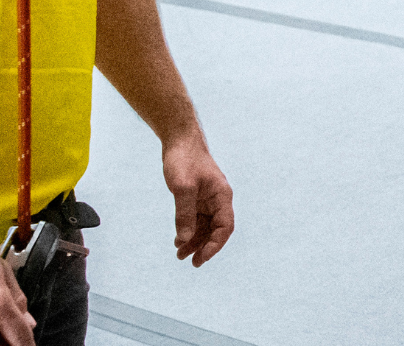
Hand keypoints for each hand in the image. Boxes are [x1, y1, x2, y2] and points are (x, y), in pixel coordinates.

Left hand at [163, 133, 233, 266]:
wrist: (179, 140)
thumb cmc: (184, 159)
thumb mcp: (182, 188)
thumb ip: (184, 214)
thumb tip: (184, 239)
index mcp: (222, 196)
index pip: (225, 227)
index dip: (215, 245)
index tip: (201, 258)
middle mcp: (218, 200)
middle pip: (215, 230)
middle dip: (203, 247)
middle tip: (189, 262)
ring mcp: (208, 199)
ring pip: (205, 226)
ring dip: (194, 241)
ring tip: (179, 254)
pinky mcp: (197, 197)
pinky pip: (196, 219)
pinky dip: (188, 230)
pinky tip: (178, 240)